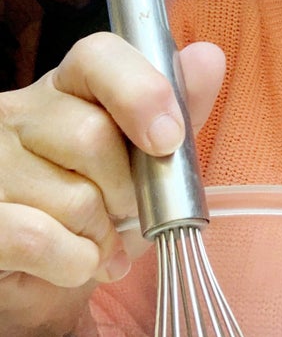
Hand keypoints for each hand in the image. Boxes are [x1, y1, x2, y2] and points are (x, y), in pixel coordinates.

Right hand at [0, 33, 224, 334]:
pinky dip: (75, 263)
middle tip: (124, 211)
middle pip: (92, 136)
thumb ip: (180, 111)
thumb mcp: (147, 160)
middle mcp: (16, 115)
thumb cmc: (99, 210)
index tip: (168, 140)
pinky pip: (40, 240)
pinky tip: (76, 264)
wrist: (44, 280)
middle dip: (127, 191)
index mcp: (66, 89)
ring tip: (96, 241)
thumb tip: (208, 58)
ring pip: (74, 199)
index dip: (141, 93)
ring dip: (103, 237)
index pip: (98, 56)